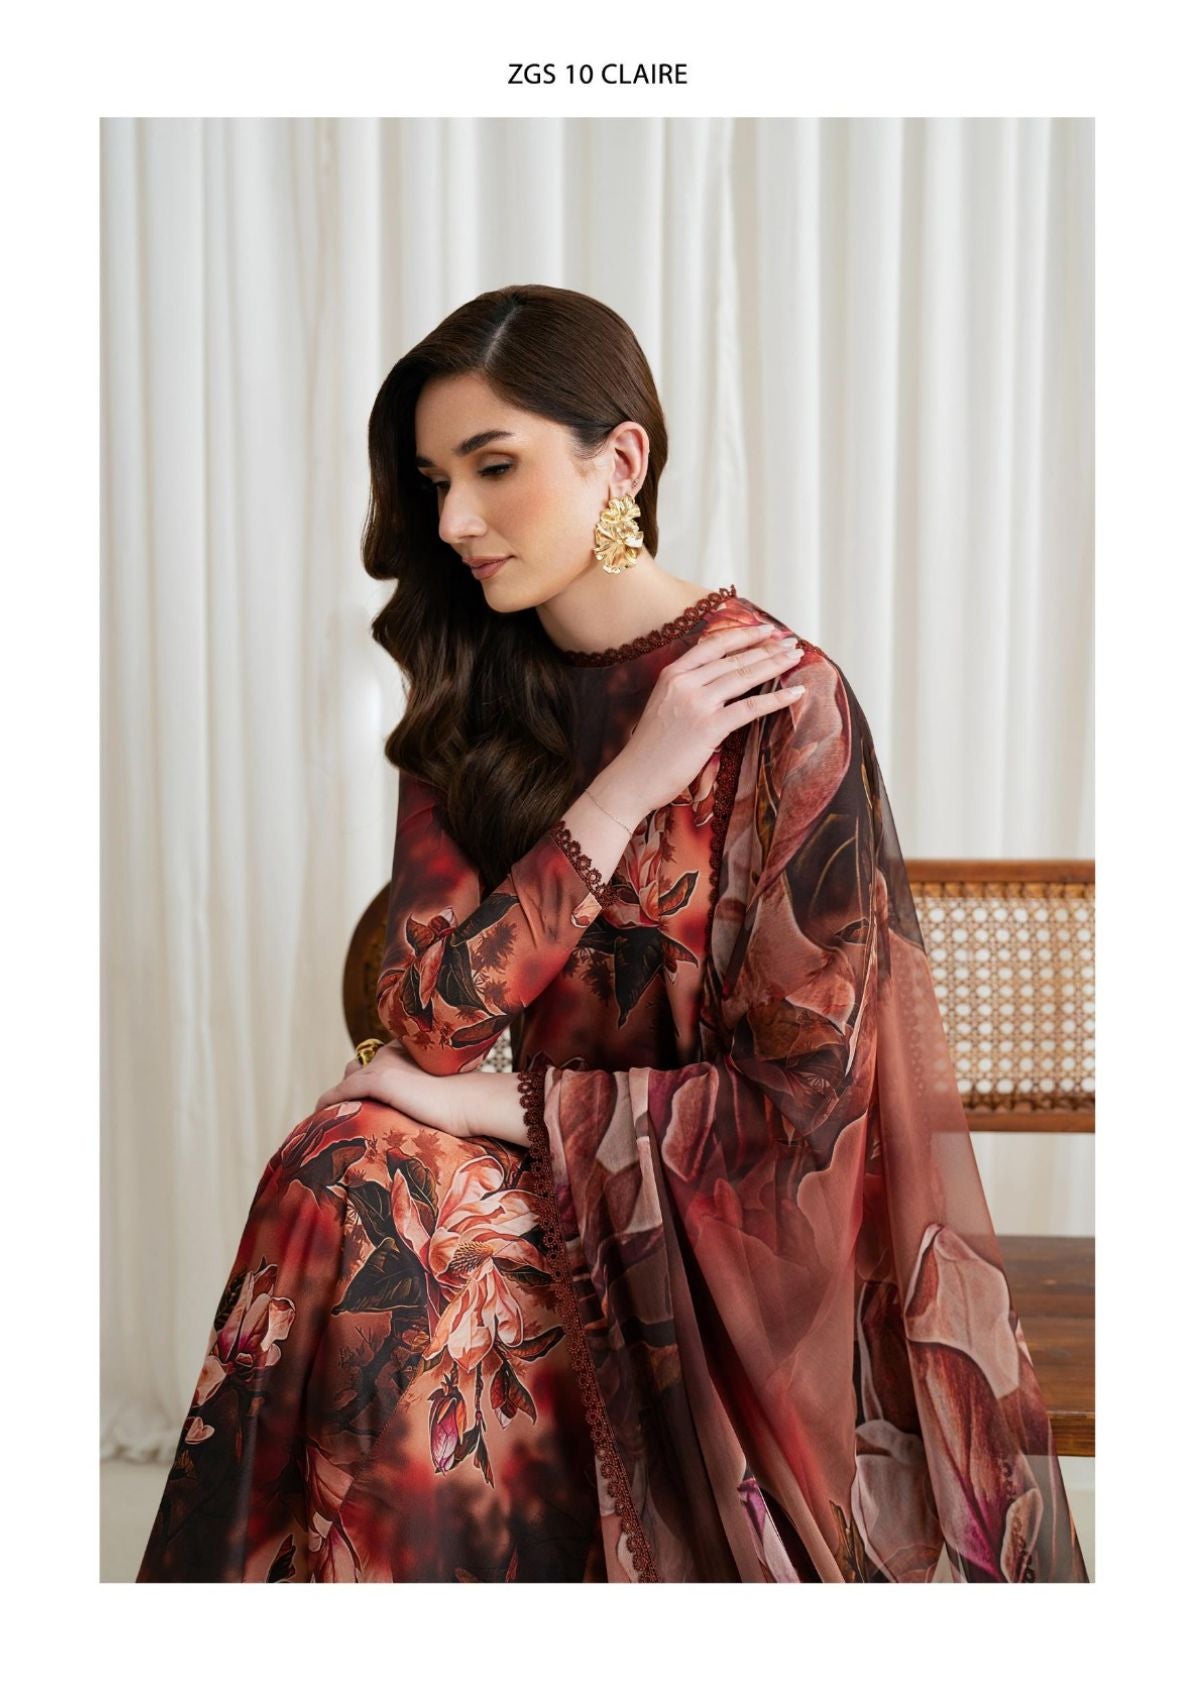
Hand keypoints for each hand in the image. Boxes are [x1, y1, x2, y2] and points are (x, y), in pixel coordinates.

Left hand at [312, 1041, 471, 1138]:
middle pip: (359, 1067)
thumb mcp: (443, 1092)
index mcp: (409, 1051)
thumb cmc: (466, 1103)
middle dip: (352, 1087)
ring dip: (339, 1098)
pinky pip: (339, 1093)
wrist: (471, 1101)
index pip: (379, 1062)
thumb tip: (428, 1111)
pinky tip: (321, 1116)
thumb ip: (428, 1093)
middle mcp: (392, 1053)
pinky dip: (328, 1104)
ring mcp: (383, 1065)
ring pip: (348, 1081)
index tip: (364, 1100)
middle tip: (349, 1112)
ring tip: (332, 1119)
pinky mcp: (376, 1080)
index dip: (369, 1080)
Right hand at [616, 622, 805, 815]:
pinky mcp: (708, 727)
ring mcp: (696, 704)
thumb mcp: (663, 706)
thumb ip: (686, 690)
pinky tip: (795, 692)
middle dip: (766, 648)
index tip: (766, 629)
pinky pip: (750, 708)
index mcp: (671, 674)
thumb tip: (717, 682)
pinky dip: (776, 698)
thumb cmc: (650, 749)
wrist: (633, 778)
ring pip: (744, 676)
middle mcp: (684, 683)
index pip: (713, 644)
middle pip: (733, 658)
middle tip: (791, 642)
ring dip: (774, 664)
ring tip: (796, 656)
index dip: (743, 634)